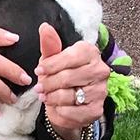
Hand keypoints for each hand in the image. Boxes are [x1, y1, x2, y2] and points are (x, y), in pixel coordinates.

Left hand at [35, 23, 109, 139]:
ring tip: (45, 97)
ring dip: (52, 98)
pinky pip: (73, 112)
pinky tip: (56, 107)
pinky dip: (60, 111)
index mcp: (90, 52)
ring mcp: (101, 91)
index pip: (70, 57)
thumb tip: (44, 27)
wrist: (66, 104)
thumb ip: (49, 45)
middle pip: (68, 77)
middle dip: (48, 84)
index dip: (51, 65)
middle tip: (39, 88)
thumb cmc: (59, 77)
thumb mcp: (52, 60)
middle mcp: (100, 70)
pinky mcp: (97, 109)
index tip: (38, 71)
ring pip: (70, 95)